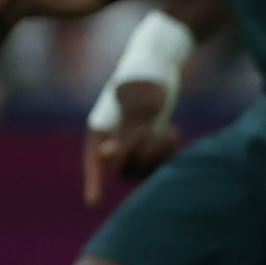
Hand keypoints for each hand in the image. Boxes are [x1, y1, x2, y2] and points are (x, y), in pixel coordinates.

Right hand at [82, 83, 183, 202]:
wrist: (160, 62)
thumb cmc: (144, 80)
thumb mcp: (138, 105)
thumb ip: (125, 133)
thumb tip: (105, 157)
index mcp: (102, 130)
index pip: (94, 162)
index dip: (93, 182)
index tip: (93, 202)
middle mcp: (114, 140)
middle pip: (125, 170)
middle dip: (144, 158)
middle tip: (157, 134)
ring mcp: (133, 142)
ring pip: (143, 169)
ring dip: (158, 157)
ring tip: (168, 132)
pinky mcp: (151, 141)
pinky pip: (158, 163)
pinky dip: (168, 154)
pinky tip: (172, 132)